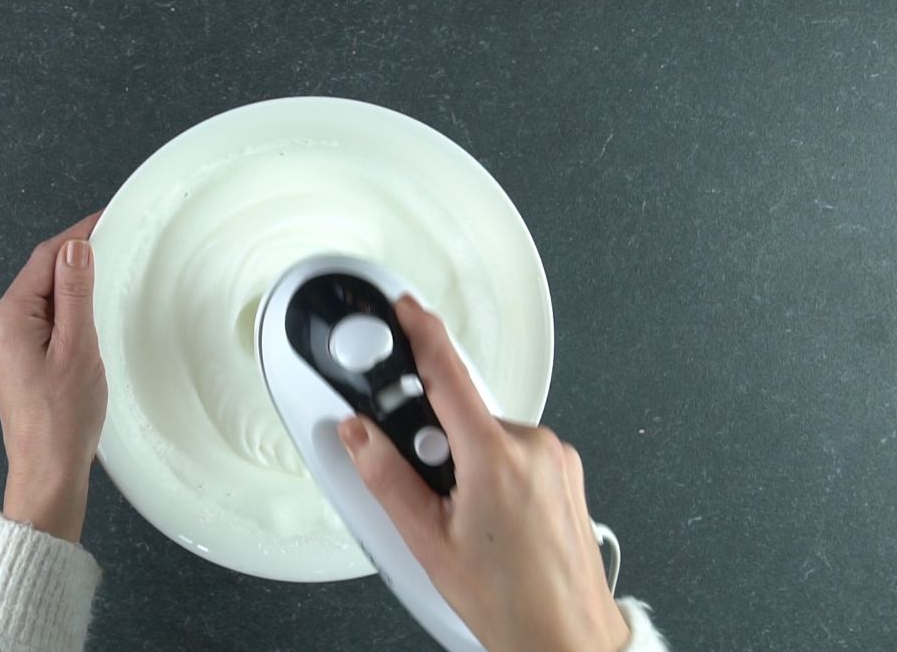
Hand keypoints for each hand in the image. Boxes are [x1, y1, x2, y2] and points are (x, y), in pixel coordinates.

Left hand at [0, 213, 106, 542]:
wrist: (48, 469)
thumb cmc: (64, 416)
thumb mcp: (77, 346)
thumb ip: (75, 293)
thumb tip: (76, 247)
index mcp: (9, 316)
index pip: (46, 258)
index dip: (78, 235)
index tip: (107, 218)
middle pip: (41, 273)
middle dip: (76, 256)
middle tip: (116, 241)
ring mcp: (5, 343)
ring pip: (42, 296)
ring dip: (72, 283)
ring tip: (108, 272)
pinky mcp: (16, 359)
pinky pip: (41, 318)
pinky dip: (65, 307)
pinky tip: (88, 310)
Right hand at [337, 296, 628, 651]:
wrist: (567, 639)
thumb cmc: (510, 603)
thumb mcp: (427, 543)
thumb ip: (386, 478)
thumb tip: (358, 435)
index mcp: (496, 456)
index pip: (449, 373)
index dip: (421, 332)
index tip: (405, 307)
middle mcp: (534, 445)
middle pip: (464, 414)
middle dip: (436, 441)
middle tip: (430, 490)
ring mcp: (557, 459)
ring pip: (489, 437)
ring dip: (465, 461)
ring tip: (465, 520)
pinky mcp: (568, 473)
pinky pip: (516, 453)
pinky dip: (493, 471)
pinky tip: (491, 520)